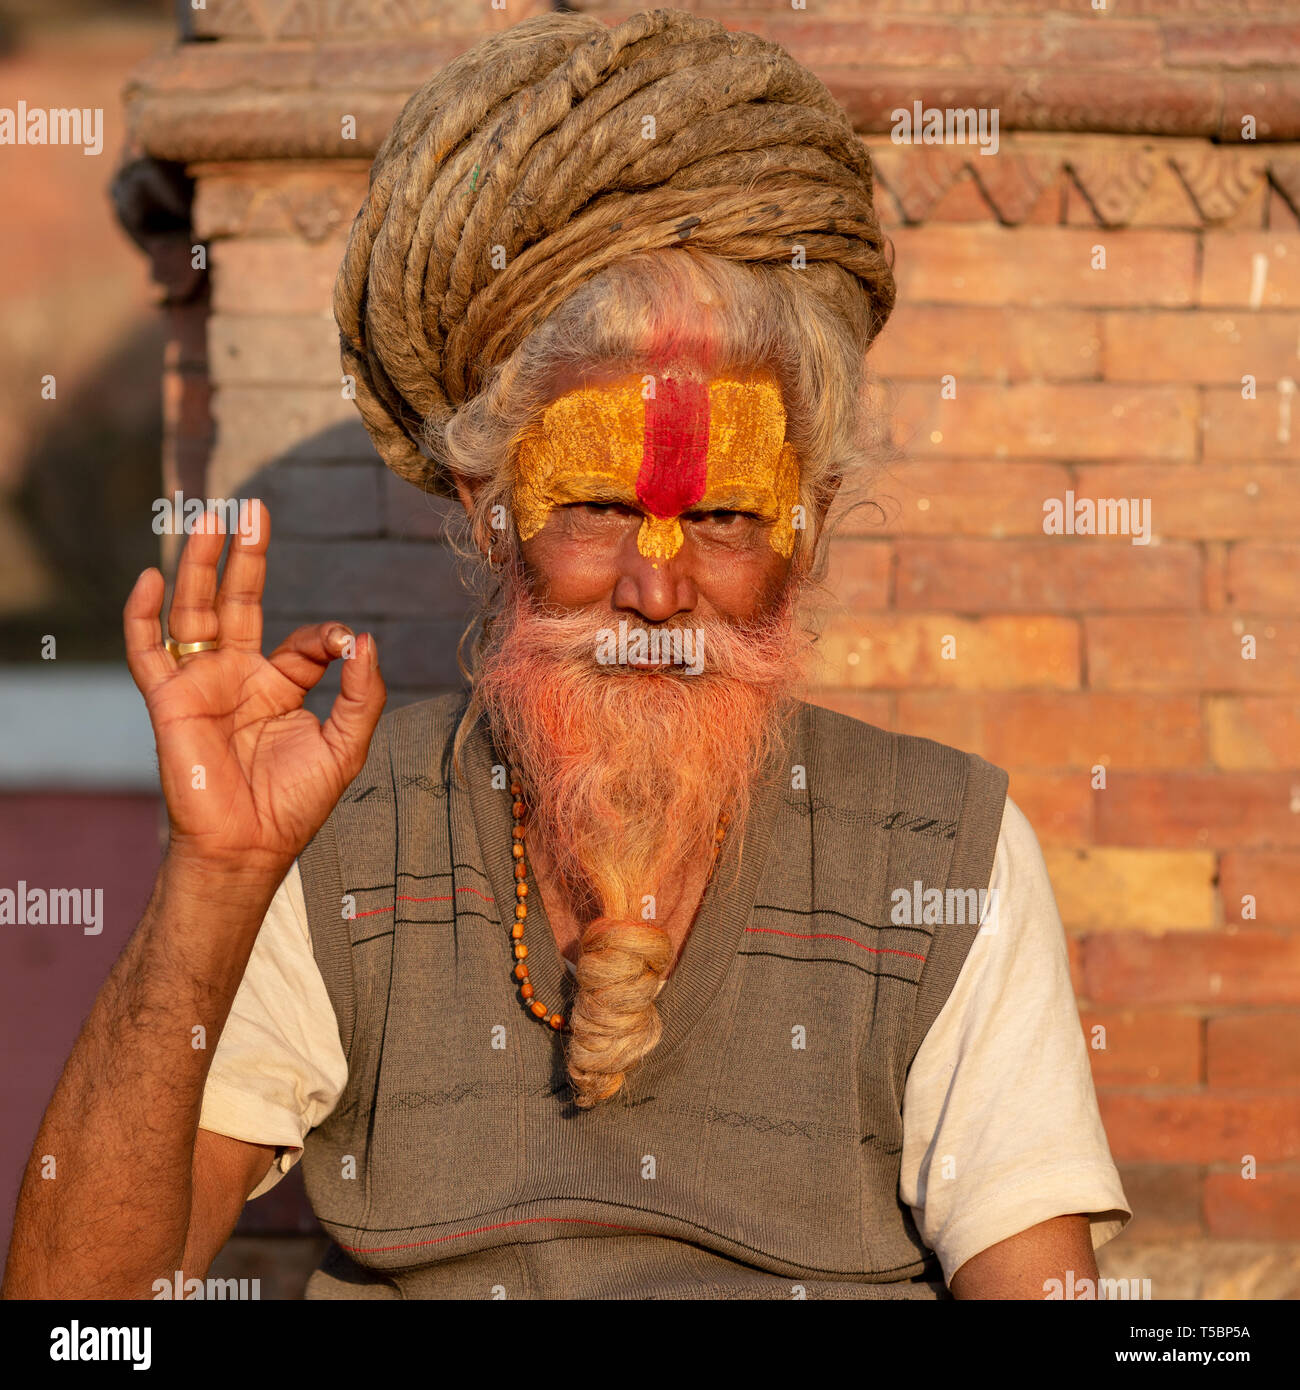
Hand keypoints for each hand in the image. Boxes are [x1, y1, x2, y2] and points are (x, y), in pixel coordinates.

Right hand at [124, 500, 385, 871]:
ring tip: (209, 515)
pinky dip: (144, 614)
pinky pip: (148, 650)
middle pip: (238, 602)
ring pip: (195, 610)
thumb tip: (365, 638)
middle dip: (245, 555)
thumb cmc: (295, 803)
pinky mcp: (169, 701)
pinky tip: (153, 577)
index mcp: (280, 687)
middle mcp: (237, 677)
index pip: (302, 641)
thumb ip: (362, 692)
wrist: (249, 846)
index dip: (327, 636)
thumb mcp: (346, 744)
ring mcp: (201, 684)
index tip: (347, 644)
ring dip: (201, 564)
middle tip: (252, 508)